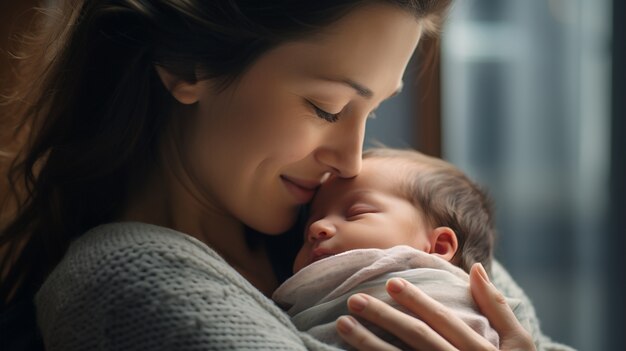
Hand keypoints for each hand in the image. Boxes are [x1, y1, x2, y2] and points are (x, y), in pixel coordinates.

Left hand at [335, 263, 535, 350]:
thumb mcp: (519, 343)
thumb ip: (498, 306)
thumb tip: (477, 267)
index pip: (442, 321)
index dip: (417, 301)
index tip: (391, 282)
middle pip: (416, 340)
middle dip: (384, 318)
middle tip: (355, 300)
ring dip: (367, 344)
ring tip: (342, 324)